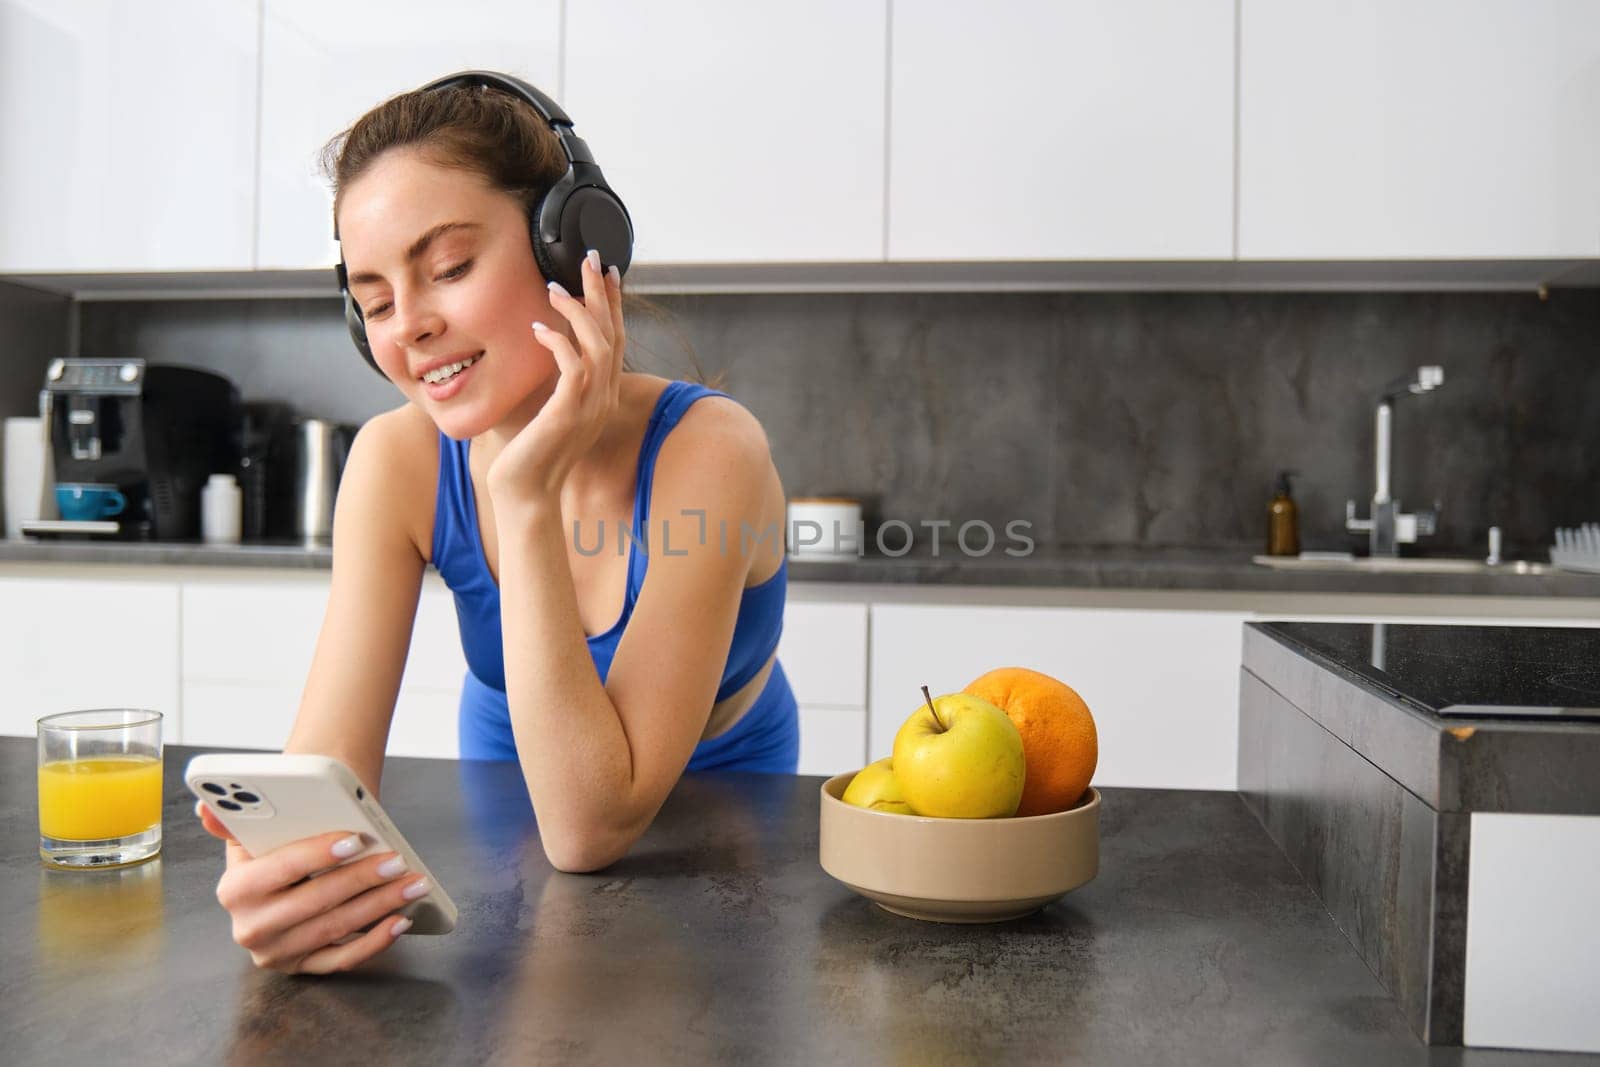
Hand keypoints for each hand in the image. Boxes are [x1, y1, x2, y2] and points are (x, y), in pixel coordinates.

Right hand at [198, 801, 428, 973]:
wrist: (281, 883)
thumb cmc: (273, 852)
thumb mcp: (248, 836)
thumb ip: (232, 819)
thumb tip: (206, 807)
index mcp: (235, 889)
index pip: (282, 868)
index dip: (319, 853)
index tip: (355, 838)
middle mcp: (251, 927)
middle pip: (316, 901)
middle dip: (362, 879)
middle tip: (397, 860)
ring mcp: (277, 952)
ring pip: (335, 928)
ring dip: (380, 905)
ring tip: (412, 883)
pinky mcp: (302, 967)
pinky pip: (342, 960)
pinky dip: (375, 942)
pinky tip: (400, 920)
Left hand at [486, 249, 625, 509]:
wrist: (526, 495)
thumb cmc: (527, 455)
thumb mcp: (542, 409)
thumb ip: (548, 381)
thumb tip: (532, 346)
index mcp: (601, 397)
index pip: (615, 340)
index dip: (612, 305)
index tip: (606, 274)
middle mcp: (603, 399)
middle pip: (613, 334)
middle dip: (602, 294)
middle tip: (591, 258)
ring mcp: (590, 407)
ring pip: (598, 345)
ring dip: (578, 312)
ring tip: (555, 287)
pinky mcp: (569, 413)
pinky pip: (574, 366)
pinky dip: (557, 342)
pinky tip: (537, 328)